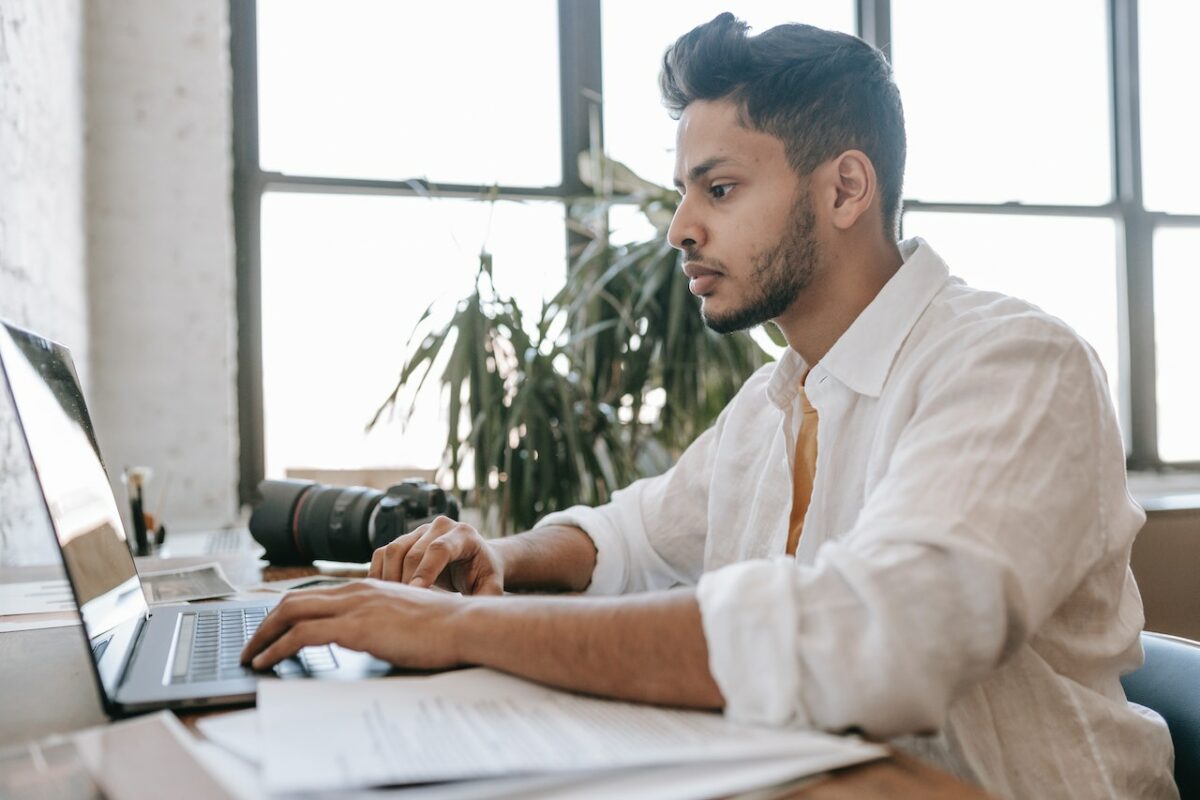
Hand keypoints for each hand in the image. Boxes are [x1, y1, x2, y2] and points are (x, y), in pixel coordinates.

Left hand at [239, 579, 465, 670]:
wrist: (466, 623)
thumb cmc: (446, 624)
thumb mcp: (408, 614)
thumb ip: (385, 617)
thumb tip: (376, 633)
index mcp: (368, 586)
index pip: (313, 595)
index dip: (285, 612)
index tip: (271, 630)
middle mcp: (356, 591)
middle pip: (293, 600)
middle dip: (264, 624)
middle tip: (250, 645)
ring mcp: (355, 607)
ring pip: (290, 614)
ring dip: (262, 636)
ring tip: (249, 656)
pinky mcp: (356, 627)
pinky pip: (302, 635)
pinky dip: (276, 648)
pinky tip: (266, 662)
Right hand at [368, 516, 503, 594]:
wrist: (476, 561)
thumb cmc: (483, 574)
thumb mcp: (492, 586)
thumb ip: (488, 597)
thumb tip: (475, 613)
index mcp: (464, 535)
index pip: (439, 549)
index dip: (425, 571)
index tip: (416, 595)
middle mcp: (440, 527)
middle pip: (413, 551)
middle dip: (406, 581)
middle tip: (404, 607)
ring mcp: (420, 531)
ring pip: (394, 550)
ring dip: (389, 578)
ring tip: (394, 602)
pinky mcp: (405, 539)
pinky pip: (383, 553)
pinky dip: (379, 573)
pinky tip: (383, 594)